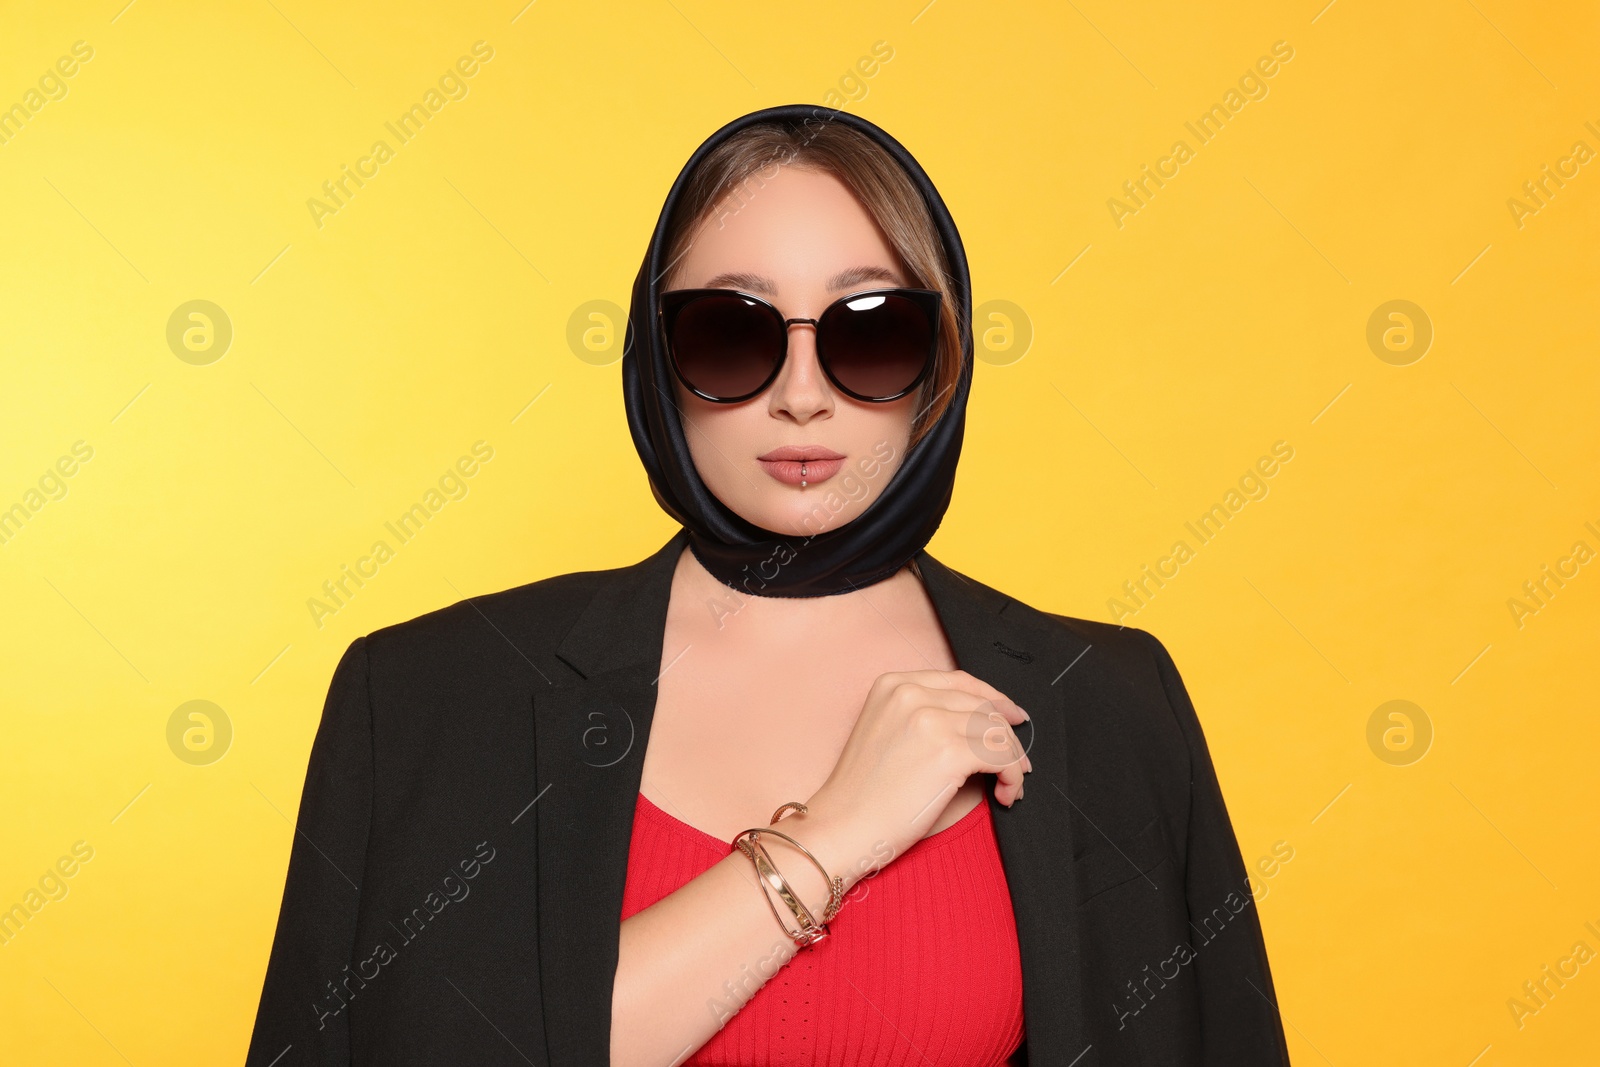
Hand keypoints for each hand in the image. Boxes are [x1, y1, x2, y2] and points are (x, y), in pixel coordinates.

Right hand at [792, 669, 1031, 891]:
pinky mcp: (948, 751)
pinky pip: (1001, 757)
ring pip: (996, 730)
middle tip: (1019, 760)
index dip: (992, 699)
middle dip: (1007, 733)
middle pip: (983, 705)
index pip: (960, 681)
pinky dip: (1011, 776)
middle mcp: (911, 693)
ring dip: (1012, 759)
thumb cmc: (862, 793)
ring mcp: (930, 720)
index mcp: (893, 684)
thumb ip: (922, 716)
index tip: (1011, 716)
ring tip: (1010, 784)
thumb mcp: (885, 732)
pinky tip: (1005, 794)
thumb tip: (979, 723)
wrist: (842, 826)